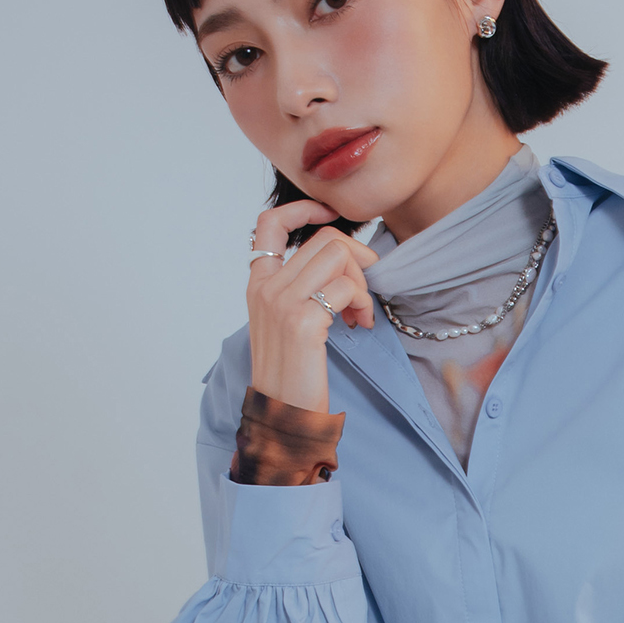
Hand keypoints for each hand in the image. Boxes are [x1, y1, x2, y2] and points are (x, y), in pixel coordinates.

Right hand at [246, 201, 379, 411]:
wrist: (283, 414)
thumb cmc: (292, 372)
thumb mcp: (287, 322)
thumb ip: (300, 289)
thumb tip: (339, 261)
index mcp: (259, 284)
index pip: (270, 223)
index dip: (304, 208)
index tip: (332, 212)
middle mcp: (266, 288)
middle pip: (324, 239)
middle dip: (357, 260)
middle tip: (362, 292)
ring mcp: (282, 302)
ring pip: (338, 255)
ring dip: (363, 283)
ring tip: (361, 312)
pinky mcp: (303, 321)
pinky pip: (348, 288)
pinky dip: (364, 304)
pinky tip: (360, 325)